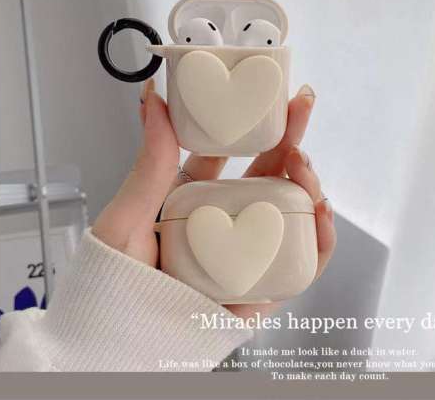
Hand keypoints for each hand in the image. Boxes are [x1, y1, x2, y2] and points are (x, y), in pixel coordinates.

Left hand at [92, 80, 335, 319]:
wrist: (117, 343)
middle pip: (268, 175)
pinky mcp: (263, 288)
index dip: (250, 122)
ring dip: (307, 182)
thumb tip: (151, 97)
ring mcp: (248, 253)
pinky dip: (319, 238)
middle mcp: (226, 222)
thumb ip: (150, 160)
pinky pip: (300, 262)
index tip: (265, 90)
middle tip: (302, 106)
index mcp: (195, 199)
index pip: (230, 154)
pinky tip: (320, 211)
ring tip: (303, 161)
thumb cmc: (114, 281)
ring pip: (291, 211)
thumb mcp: (129, 214)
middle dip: (291, 139)